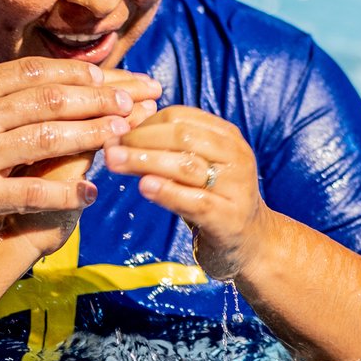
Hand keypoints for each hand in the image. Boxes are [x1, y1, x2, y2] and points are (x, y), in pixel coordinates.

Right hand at [0, 59, 160, 236]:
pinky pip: (29, 193)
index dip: (81, 72)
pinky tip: (92, 192)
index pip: (37, 73)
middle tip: (141, 95)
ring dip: (94, 133)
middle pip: (53, 99)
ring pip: (49, 138)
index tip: (113, 74)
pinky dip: (65, 193)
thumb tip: (13, 86)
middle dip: (104, 96)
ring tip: (129, 131)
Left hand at [103, 105, 268, 279]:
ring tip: (115, 163)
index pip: (179, 117)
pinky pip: (196, 201)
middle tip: (109, 147)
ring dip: (146, 161)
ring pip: (186, 165)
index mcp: (226, 136)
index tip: (115, 134)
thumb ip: (169, 150)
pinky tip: (144, 187)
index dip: (143, 123)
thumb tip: (120, 136)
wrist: (251, 243)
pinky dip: (167, 192)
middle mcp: (235, 156)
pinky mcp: (230, 218)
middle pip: (182, 136)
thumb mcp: (197, 168)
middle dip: (140, 140)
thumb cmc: (213, 200)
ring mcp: (236, 187)